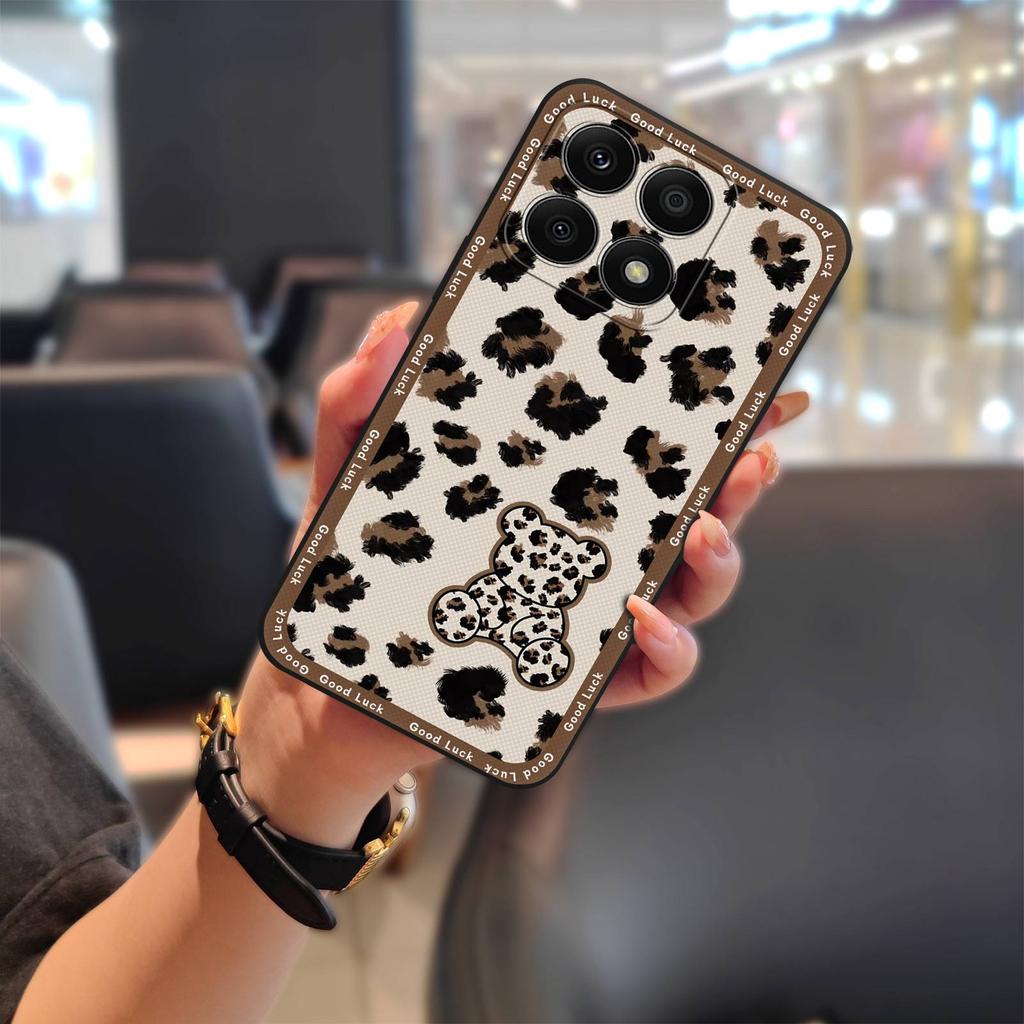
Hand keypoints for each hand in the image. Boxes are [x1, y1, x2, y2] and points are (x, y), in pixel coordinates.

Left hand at [237, 305, 808, 843]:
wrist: (328, 682)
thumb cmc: (357, 576)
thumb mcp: (349, 476)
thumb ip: (360, 399)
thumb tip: (396, 321)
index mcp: (553, 493)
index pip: (640, 443)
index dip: (700, 407)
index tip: (741, 364)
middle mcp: (590, 550)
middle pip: (692, 509)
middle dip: (741, 477)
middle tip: (754, 445)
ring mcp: (591, 614)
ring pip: (692, 587)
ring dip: (721, 556)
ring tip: (704, 531)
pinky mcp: (579, 679)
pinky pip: (651, 671)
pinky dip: (667, 647)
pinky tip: (639, 618)